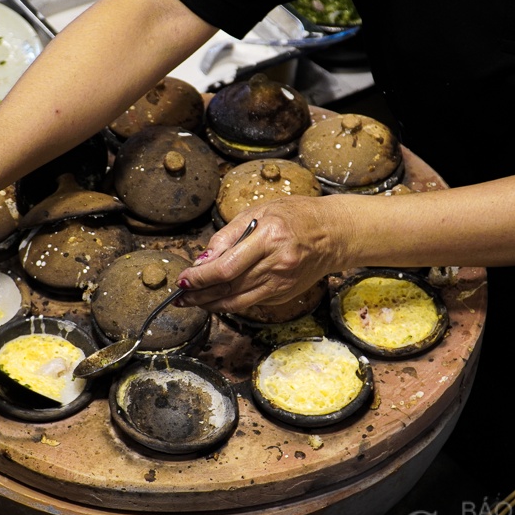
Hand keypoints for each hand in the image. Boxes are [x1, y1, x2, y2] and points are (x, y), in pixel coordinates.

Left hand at [175, 196, 341, 312]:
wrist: (334, 233)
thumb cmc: (296, 216)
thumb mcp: (259, 211)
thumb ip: (228, 235)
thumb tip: (203, 258)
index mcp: (269, 236)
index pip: (226, 266)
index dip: (200, 277)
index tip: (184, 279)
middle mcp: (277, 262)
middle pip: (229, 287)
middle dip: (200, 294)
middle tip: (180, 296)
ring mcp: (283, 282)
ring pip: (238, 301)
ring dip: (211, 303)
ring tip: (193, 302)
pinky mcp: (285, 293)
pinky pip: (251, 302)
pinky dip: (231, 303)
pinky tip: (217, 299)